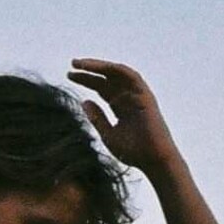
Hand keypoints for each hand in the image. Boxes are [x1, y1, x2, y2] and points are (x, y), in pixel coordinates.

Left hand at [66, 58, 178, 173]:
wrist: (153, 160)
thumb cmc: (134, 152)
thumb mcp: (108, 134)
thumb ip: (97, 118)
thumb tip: (84, 101)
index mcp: (120, 106)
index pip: (101, 88)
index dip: (86, 80)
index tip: (70, 75)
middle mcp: (128, 98)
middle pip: (106, 79)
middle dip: (89, 72)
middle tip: (72, 65)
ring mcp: (137, 95)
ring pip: (117, 73)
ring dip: (99, 66)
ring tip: (80, 63)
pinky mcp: (145, 95)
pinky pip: (130, 76)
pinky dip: (115, 69)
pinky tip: (98, 67)